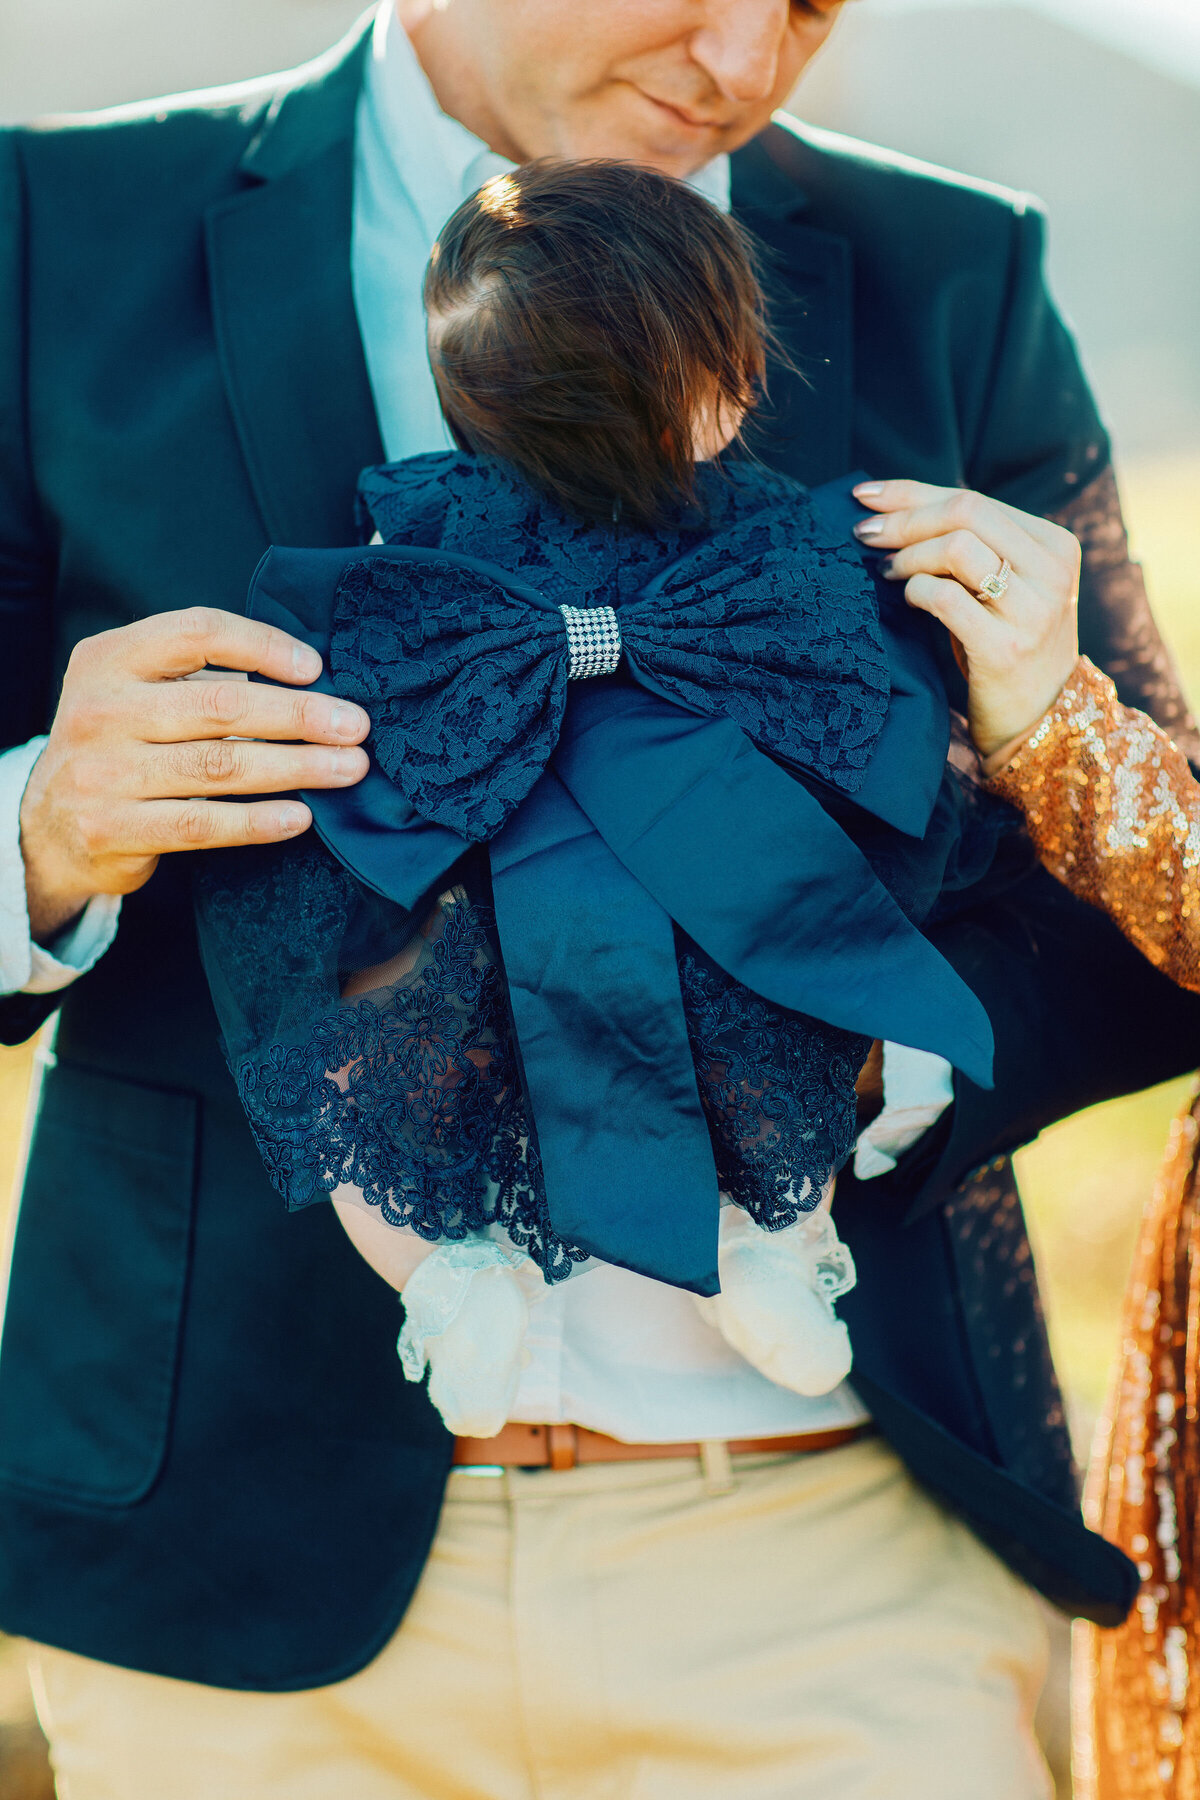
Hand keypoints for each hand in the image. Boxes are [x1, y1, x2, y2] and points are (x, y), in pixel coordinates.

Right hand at [19, 608, 370, 938]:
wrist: (49, 824)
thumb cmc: (120, 746)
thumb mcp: (135, 692)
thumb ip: (196, 676)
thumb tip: (309, 679)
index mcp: (110, 658)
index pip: (197, 632)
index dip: (263, 645)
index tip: (315, 668)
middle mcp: (101, 709)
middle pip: (222, 704)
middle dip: (300, 715)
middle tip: (355, 725)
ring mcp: (103, 772)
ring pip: (221, 767)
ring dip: (297, 767)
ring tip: (348, 769)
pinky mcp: (112, 829)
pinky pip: (202, 825)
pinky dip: (258, 821)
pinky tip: (301, 817)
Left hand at [852, 480, 1080, 758]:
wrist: (1039, 718)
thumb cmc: (1005, 643)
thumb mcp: (1005, 586)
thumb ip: (971, 544)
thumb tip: (894, 506)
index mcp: (1055, 545)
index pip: (974, 499)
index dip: (912, 492)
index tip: (866, 496)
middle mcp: (1052, 572)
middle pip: (966, 513)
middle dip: (904, 519)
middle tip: (865, 535)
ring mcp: (1034, 610)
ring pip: (957, 547)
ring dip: (909, 555)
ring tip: (887, 571)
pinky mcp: (1006, 648)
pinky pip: (946, 598)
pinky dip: (917, 590)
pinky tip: (907, 598)